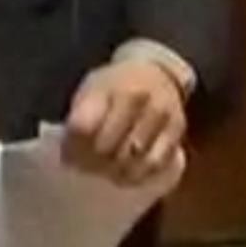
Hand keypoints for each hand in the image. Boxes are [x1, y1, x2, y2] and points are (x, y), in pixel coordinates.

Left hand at [63, 59, 187, 184]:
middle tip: (88, 168)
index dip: (71, 148)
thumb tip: (70, 156)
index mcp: (107, 87)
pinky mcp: (177, 130)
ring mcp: (159, 114)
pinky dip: (139, 175)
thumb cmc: (116, 86)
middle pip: (105, 147)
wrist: (157, 72)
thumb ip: (80, 119)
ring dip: (114, 172)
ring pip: (131, 160)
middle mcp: (135, 98)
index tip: (68, 156)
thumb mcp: (91, 90)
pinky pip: (155, 164)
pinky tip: (129, 174)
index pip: (82, 128)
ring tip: (107, 172)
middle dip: (91, 163)